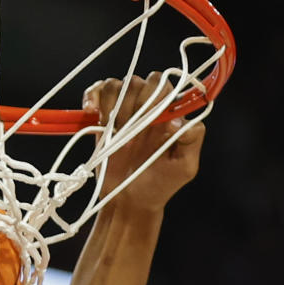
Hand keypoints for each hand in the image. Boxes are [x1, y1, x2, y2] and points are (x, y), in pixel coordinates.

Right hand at [83, 72, 206, 215]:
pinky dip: (93, 96)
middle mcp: (147, 107)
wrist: (129, 202)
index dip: (156, 97)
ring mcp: (124, 110)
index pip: (164, 86)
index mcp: (167, 114)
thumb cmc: (159, 185)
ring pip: (117, 85)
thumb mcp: (185, 167)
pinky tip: (91, 111)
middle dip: (133, 102)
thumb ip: (191, 139)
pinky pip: (97, 91)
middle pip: (138, 82)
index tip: (150, 120)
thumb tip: (176, 118)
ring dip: (113, 105)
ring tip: (114, 131)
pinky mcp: (103, 116)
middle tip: (130, 129)